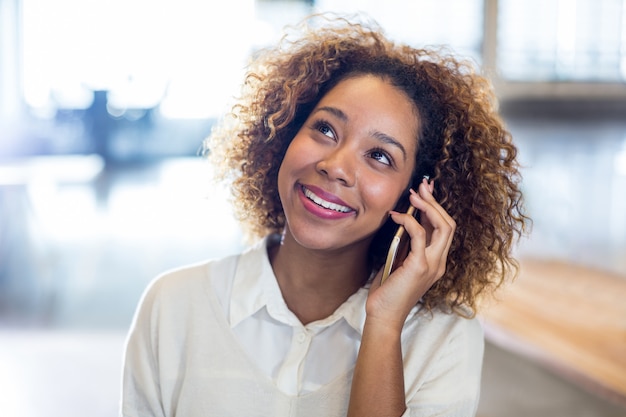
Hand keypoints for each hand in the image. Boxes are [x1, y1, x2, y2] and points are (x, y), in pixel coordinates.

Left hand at [366, 178, 455, 328]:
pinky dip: (409, 220)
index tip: (425, 190)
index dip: (436, 207)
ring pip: (443, 226)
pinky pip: (420, 235)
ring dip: (428, 206)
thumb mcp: (399, 261)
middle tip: (422, 185)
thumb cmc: (388, 291)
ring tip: (414, 194)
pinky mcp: (420, 266)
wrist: (384, 316)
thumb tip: (405, 219)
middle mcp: (439, 262)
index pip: (444, 229)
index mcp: (436, 261)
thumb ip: (406, 244)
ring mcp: (433, 265)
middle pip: (448, 224)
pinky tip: (396, 215)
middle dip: (435, 201)